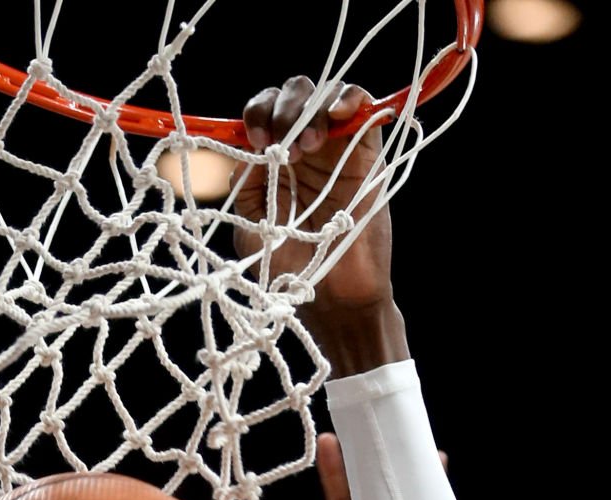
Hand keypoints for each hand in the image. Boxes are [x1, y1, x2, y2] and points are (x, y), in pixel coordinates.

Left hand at [235, 77, 391, 313]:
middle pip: (292, 95)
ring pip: (324, 95)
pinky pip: (362, 106)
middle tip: (281, 146)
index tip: (256, 142)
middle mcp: (304, 148)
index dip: (257, 114)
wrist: (331, 294)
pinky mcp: (366, 153)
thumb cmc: (289, 268)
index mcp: (273, 161)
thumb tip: (243, 151)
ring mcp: (336, 148)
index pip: (263, 114)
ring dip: (311, 108)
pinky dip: (348, 98)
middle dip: (282, 108)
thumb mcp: (252, 229)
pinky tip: (337, 114)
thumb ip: (245, 188)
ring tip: (309, 144)